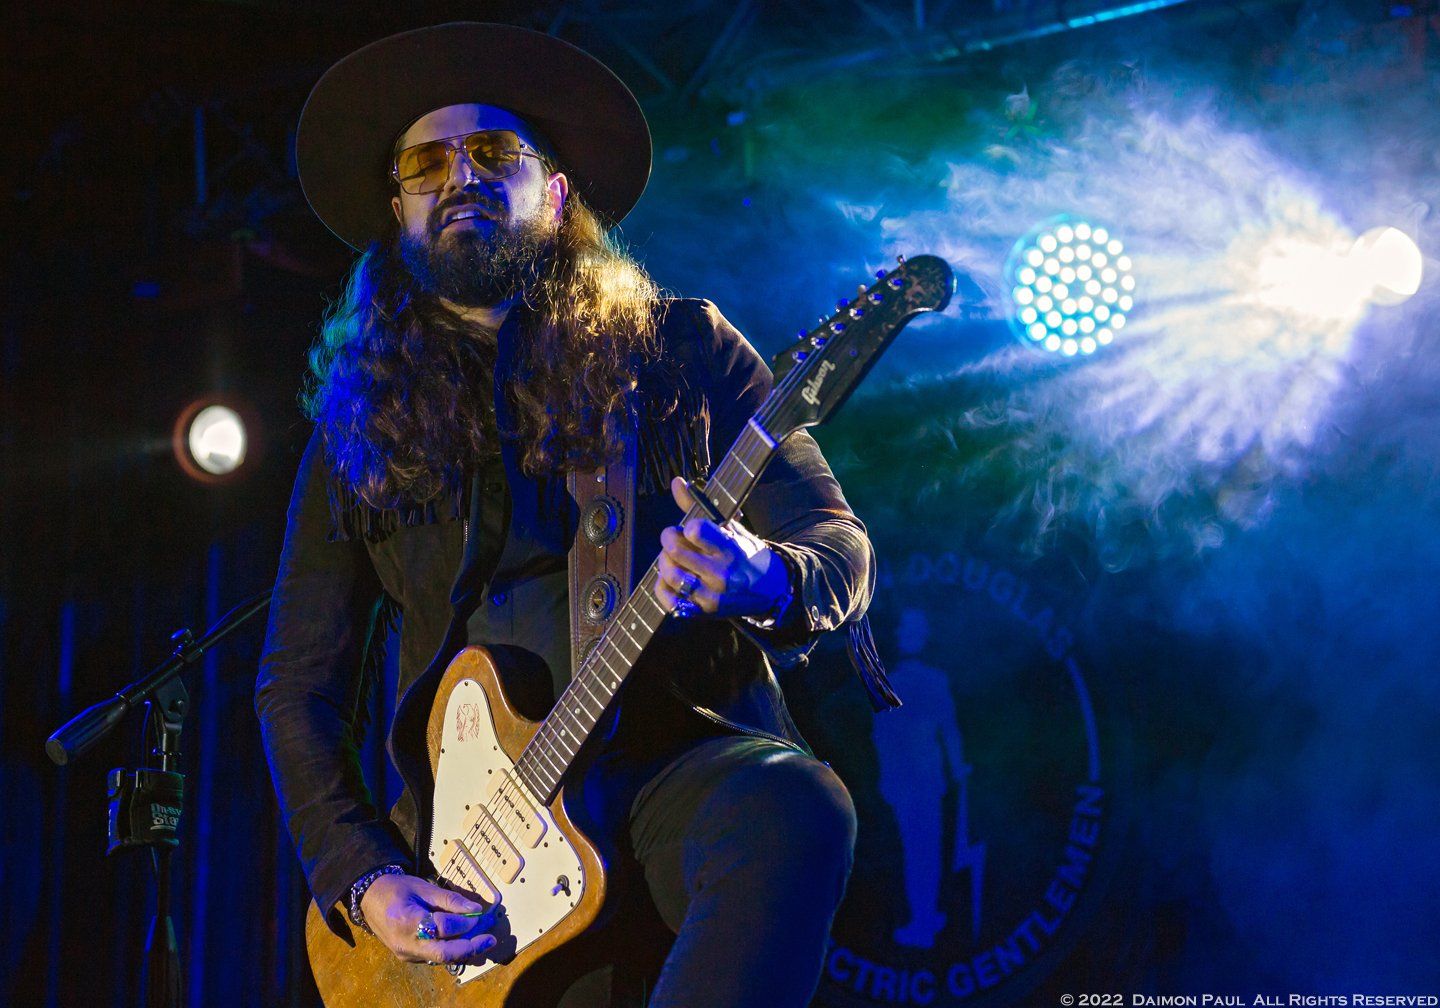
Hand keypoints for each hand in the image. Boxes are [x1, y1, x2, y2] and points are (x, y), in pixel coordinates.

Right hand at [360, 873, 497, 964]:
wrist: (370, 899)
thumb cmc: (397, 889)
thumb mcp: (423, 887)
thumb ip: (449, 900)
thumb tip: (475, 910)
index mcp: (407, 922)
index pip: (442, 928)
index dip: (464, 923)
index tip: (480, 914)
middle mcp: (405, 944)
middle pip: (443, 953)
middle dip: (470, 947)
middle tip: (490, 939)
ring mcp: (406, 954)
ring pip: (441, 958)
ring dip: (464, 949)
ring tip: (483, 938)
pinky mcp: (409, 958)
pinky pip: (435, 957)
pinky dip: (452, 950)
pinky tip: (465, 941)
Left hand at [656, 477, 789, 618]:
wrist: (769, 590)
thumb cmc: (746, 553)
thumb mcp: (731, 527)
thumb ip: (699, 505)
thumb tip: (676, 482)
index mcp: (730, 548)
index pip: (695, 530)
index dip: (687, 526)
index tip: (690, 528)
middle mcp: (721, 573)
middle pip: (675, 550)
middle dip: (668, 538)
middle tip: (673, 538)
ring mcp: (711, 595)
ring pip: (669, 574)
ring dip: (664, 563)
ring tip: (672, 559)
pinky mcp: (703, 612)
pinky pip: (668, 599)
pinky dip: (662, 587)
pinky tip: (671, 580)